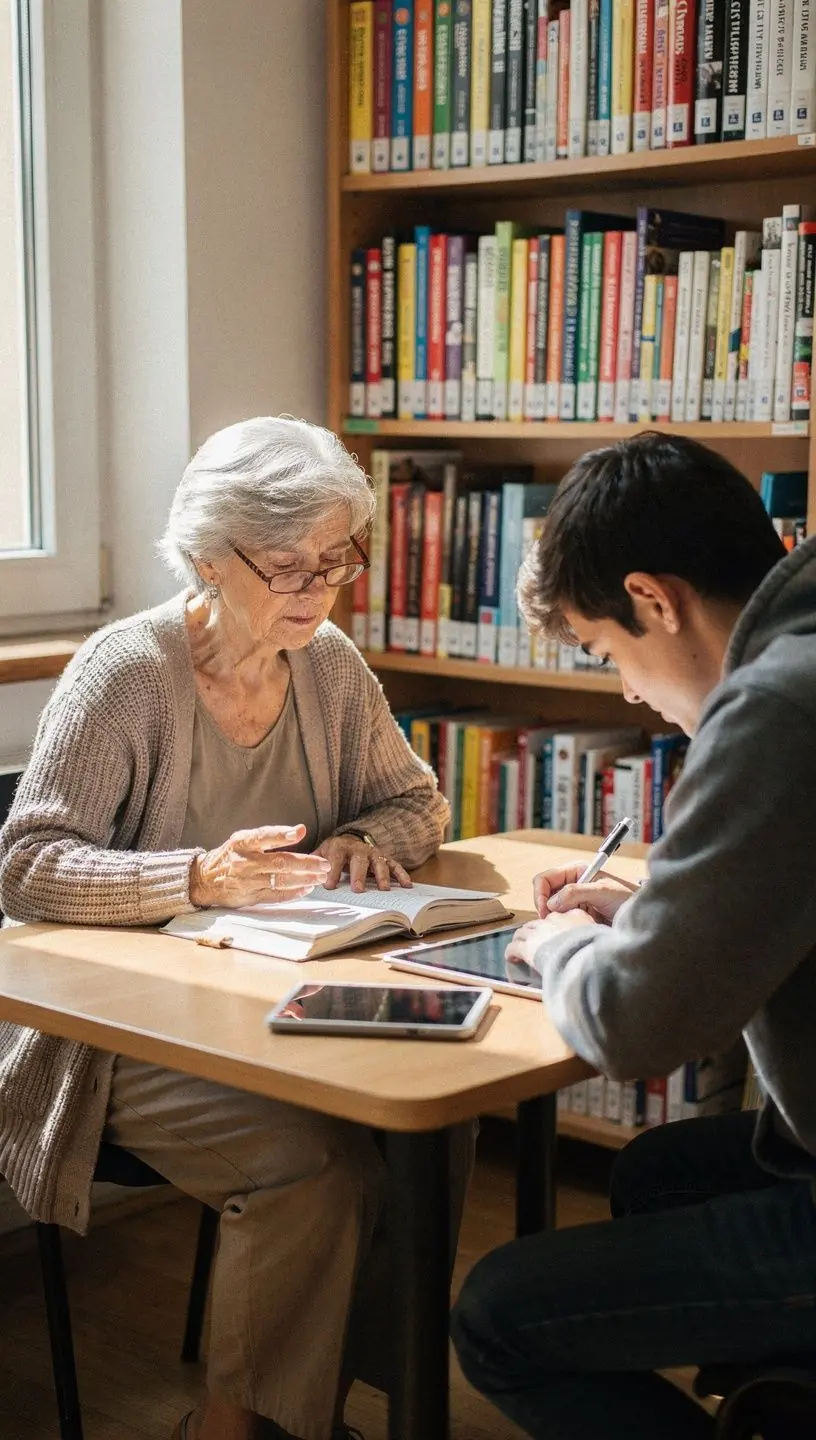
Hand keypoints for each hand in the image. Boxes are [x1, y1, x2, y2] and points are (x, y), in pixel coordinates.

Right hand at [189, 824, 331, 907]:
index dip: (282, 834)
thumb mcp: (242, 840)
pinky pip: (276, 896)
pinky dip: (293, 893)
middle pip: (280, 862)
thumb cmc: (229, 856)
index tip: (300, 832)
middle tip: (324, 864)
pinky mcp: (250, 897)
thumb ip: (268, 836)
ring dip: (304, 879)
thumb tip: (299, 831)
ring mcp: (247, 881)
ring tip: (320, 877)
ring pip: (281, 880)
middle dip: (306, 864)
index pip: (264, 836)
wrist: (204, 880)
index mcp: (242, 842)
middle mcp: (245, 861)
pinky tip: (306, 889)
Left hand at [316, 834, 412, 892]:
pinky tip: (406, 885)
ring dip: (382, 876)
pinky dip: (402, 874)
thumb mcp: (321, 853)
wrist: (351, 839)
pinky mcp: (385, 858)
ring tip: (384, 889)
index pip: (335, 857)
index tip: (329, 886)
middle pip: (359, 860)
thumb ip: (312, 862)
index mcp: (339, 846)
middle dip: (359, 875)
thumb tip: (299, 875)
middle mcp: (358, 848)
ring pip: (379, 863)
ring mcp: (373, 853)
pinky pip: (395, 865)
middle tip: (358, 889)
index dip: (332, 871)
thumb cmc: (334, 852)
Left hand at [505, 912, 596, 971]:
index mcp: (573, 915)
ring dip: (521, 941)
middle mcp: (553, 920)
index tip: (556, 935)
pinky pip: (513, 948)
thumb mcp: (602, 934)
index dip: (555, 926)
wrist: (585, 958)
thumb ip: (594, 933)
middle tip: (535, 944)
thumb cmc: (598, 948)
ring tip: (521, 951)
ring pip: (522, 933)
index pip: (558, 915)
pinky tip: (513, 959)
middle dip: (534, 933)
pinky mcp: (526, 946)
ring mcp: (537, 932)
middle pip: (537, 923)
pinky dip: (511, 953)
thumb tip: (597, 940)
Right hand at [533, 865, 638, 926]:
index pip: (545, 879)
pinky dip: (560, 927)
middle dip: (544, 908)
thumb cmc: (627, 898)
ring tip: (566, 925)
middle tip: (551, 922)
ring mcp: (572, 903)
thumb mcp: (603, 891)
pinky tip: (571, 930)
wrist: (642, 917)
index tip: (545, 910)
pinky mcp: (576, 918)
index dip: (540, 893)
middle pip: (543, 895)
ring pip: (549, 911)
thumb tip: (551, 903)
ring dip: (553, 919)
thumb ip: (576, 893)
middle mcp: (570, 885)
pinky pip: (559, 922)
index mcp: (575, 872)